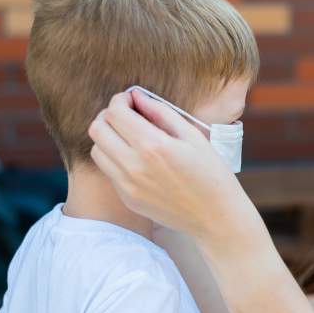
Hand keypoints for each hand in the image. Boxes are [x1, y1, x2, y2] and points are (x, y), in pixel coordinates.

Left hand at [88, 90, 257, 244]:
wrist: (216, 216)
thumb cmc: (211, 173)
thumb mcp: (193, 136)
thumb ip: (161, 112)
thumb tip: (137, 96)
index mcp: (153, 145)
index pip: (115, 113)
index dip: (120, 100)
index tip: (131, 100)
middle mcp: (134, 165)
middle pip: (97, 129)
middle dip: (108, 115)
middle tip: (126, 115)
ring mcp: (128, 185)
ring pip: (97, 150)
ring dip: (108, 137)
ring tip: (128, 136)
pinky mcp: (128, 198)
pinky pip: (109, 171)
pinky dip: (115, 158)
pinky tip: (136, 158)